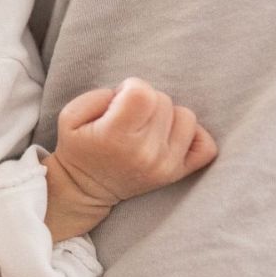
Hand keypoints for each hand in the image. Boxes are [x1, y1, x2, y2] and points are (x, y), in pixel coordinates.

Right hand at [43, 78, 218, 239]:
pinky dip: (193, 135)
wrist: (85, 189)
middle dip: (145, 100)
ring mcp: (165, 165)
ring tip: (147, 125)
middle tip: (129, 115)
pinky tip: (170, 135)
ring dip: (167, 115)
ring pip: (186, 116)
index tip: (119, 99)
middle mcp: (145, 152)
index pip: (142, 93)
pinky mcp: (177, 173)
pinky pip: (206, 146)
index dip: (130, 87)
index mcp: (115, 136)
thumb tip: (129, 94)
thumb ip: (98, 96)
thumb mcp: (69, 116)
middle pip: (163, 101)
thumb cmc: (77, 148)